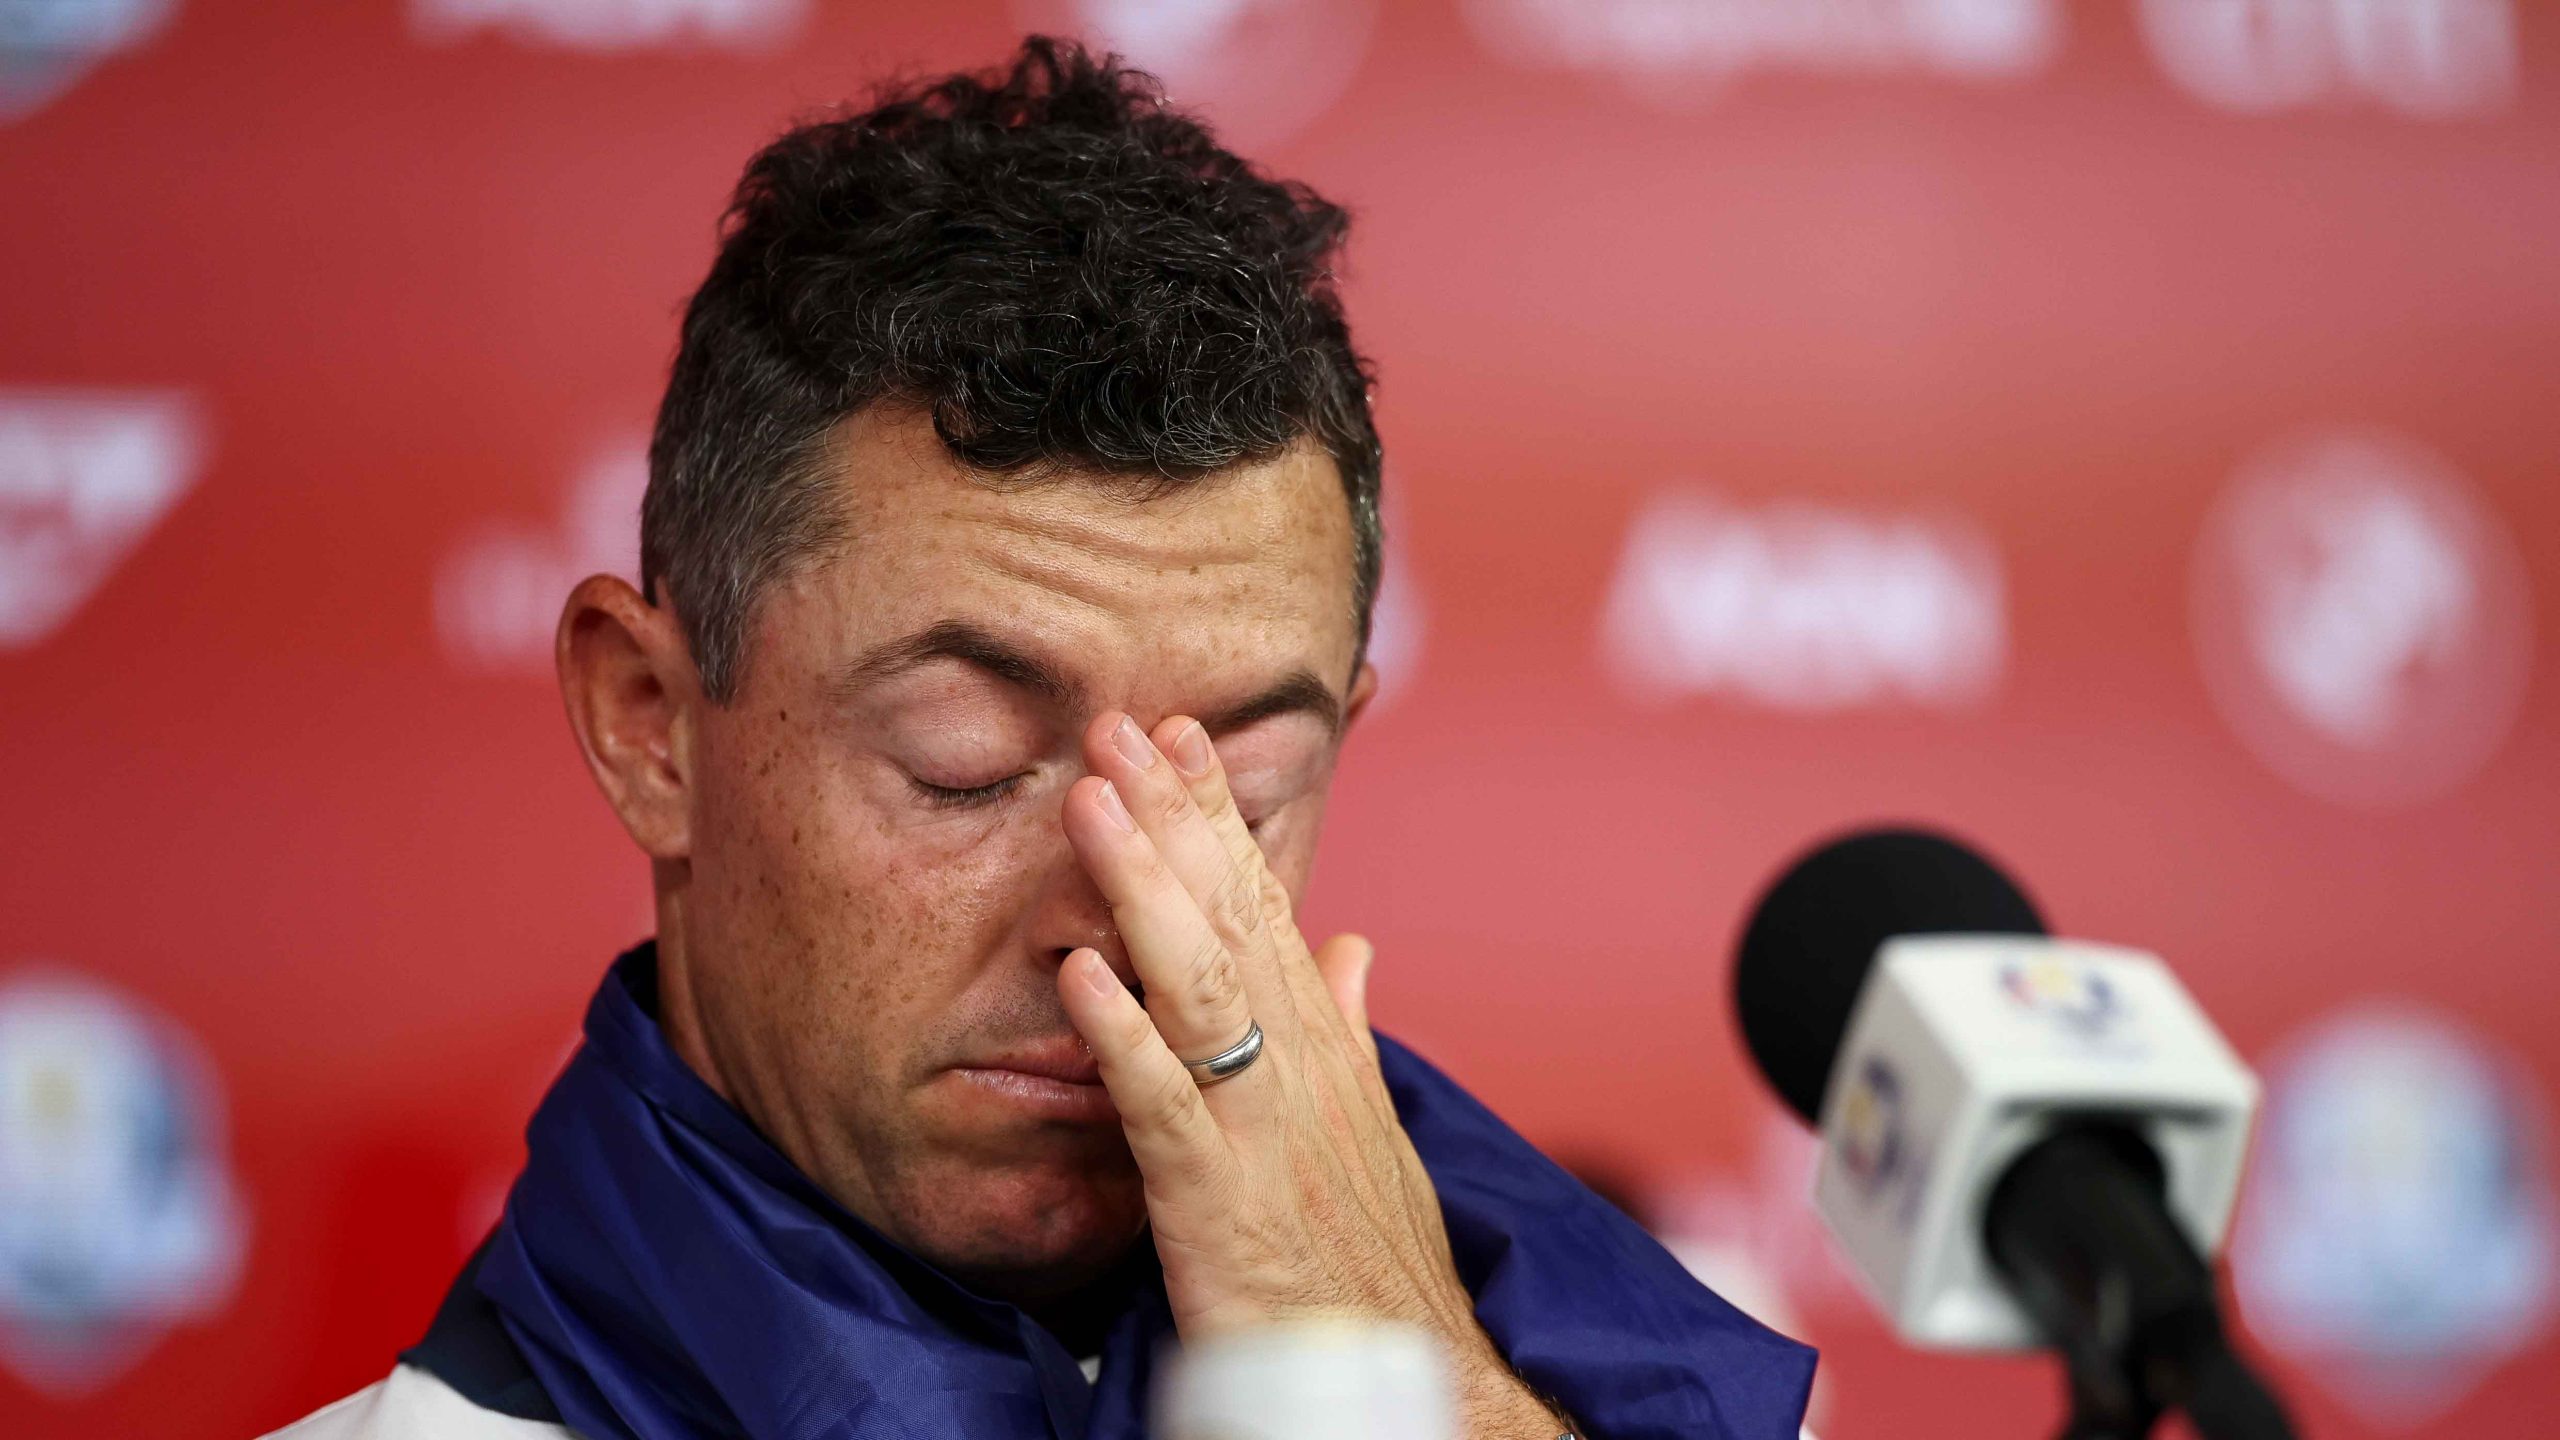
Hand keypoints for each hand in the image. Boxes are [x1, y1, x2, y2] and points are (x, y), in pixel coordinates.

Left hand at [1056, 712, 1569, 1437]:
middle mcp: (1299, 1065)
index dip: (1218, 816)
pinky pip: (1161, 1103)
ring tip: (1090, 804)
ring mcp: (1260, 1124)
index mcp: (1323, 1045)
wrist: (1410, 1370)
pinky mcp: (1217, 1195)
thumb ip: (1348, 1029)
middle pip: (1230, 916)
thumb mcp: (1371, 1126)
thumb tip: (1347, 945)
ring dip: (1142, 885)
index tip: (1175, 736)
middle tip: (1119, 724)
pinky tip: (1076, 971)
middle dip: (1172, 815)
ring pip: (1198, 981)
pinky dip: (1122, 1033)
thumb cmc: (1374, 1257)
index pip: (1265, 903)